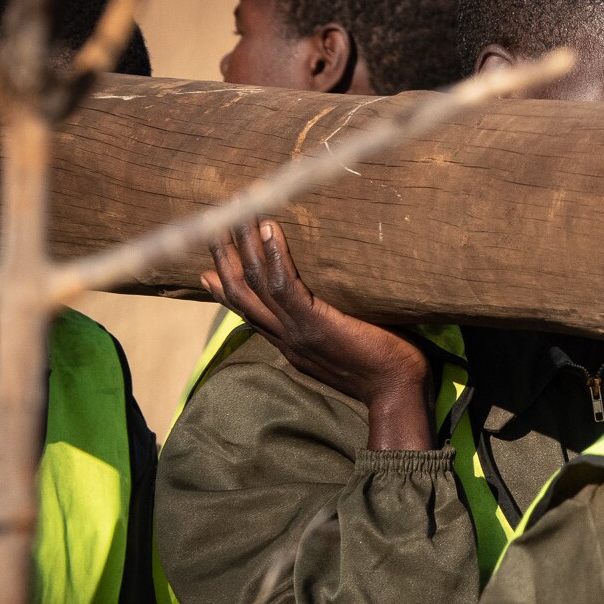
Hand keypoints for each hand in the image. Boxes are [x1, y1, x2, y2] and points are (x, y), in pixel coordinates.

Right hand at [202, 220, 435, 450]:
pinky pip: (285, 287)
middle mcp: (284, 336)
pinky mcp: (316, 324)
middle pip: (240, 293)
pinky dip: (275, 257)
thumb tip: (327, 312)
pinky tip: (270, 229)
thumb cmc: (382, 369)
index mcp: (289, 344)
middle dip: (223, 256)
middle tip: (212, 221)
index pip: (248, 312)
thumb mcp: (342, 350)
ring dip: (243, 245)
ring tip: (238, 210)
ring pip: (255, 284)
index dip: (225, 290)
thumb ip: (324, 331)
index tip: (207, 269)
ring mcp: (296, 331)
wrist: (396, 393)